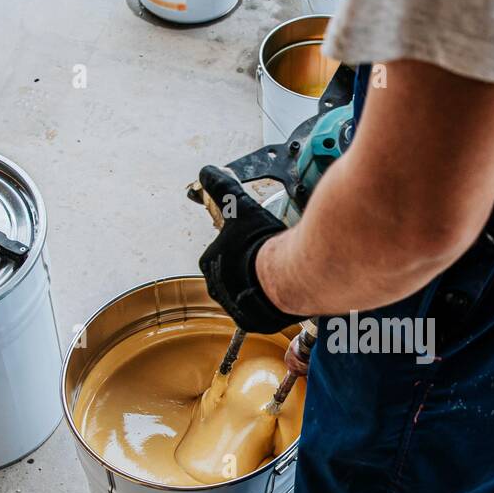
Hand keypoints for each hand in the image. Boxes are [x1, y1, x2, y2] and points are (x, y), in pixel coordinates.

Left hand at [196, 166, 304, 333]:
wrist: (286, 275)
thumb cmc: (260, 244)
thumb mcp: (238, 206)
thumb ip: (221, 187)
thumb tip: (207, 170)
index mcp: (209, 263)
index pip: (219, 254)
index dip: (238, 247)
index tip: (253, 244)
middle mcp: (217, 288)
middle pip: (232, 275)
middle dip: (248, 268)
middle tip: (268, 258)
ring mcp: (234, 307)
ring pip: (247, 294)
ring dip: (260, 286)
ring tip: (280, 273)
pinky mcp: (253, 322)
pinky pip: (260, 312)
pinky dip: (270, 303)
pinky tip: (284, 291)